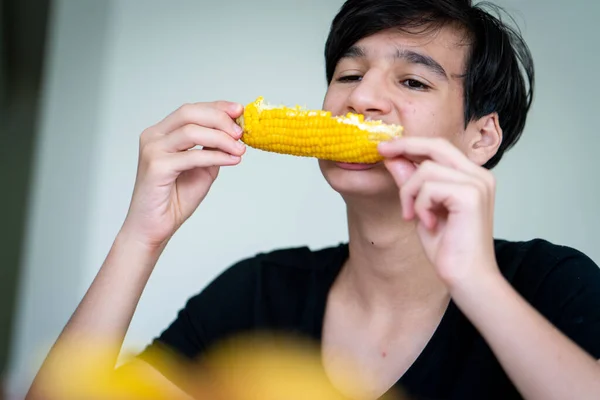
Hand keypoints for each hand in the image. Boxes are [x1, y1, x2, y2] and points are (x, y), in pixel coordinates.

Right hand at [120, 101, 245, 249]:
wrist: (154, 228)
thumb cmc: (174, 199)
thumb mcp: (202, 168)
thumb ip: (213, 149)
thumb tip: (234, 132)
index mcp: (162, 133)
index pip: (191, 110)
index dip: (217, 107)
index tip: (239, 110)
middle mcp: (153, 137)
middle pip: (189, 113)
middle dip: (219, 119)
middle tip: (240, 131)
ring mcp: (152, 150)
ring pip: (191, 131)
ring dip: (221, 138)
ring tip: (240, 149)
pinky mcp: (156, 166)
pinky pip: (192, 156)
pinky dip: (216, 156)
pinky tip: (232, 160)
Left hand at [378, 137, 499, 289]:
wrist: (466, 278)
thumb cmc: (449, 249)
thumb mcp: (421, 209)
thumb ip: (411, 183)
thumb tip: (393, 158)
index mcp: (472, 177)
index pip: (439, 147)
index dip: (411, 144)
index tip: (385, 147)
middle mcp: (479, 175)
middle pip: (436, 145)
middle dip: (404, 146)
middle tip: (381, 152)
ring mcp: (477, 183)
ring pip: (426, 169)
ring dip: (409, 193)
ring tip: (413, 217)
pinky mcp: (471, 195)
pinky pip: (429, 186)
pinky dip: (419, 205)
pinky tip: (428, 224)